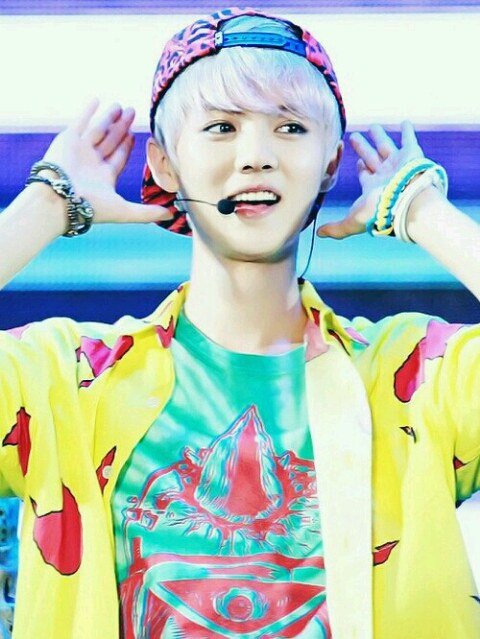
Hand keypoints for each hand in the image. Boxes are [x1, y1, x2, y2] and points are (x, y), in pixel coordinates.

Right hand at [41, 97, 172, 224]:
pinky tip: (97, 101)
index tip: (134, 134)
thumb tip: (172, 215)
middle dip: (121, 128)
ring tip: (120, 106)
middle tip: (132, 112)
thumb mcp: (125, 211)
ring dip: (109, 118)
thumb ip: (147, 212)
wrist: (60, 198)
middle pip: (110, 141)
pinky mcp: (67, 139)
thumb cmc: (91, 207)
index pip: (118, 157)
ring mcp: (79, 150)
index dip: (127, 146)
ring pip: (98, 130)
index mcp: (104, 178)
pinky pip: (80, 121)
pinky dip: (88, 111)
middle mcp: (91, 163)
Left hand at [316, 121, 423, 238]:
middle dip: (363, 148)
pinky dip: (407, 132)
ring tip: (373, 126)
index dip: (361, 169)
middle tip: (354, 137)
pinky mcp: (411, 155)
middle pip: (372, 158)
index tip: (357, 162)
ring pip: (386, 147)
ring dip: (380, 137)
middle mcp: (386, 176)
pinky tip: (404, 122)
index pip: (365, 176)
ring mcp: (398, 165)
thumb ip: (336, 228)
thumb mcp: (352, 221)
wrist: (406, 203)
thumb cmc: (379, 213)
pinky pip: (409, 140)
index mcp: (373, 189)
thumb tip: (319, 234)